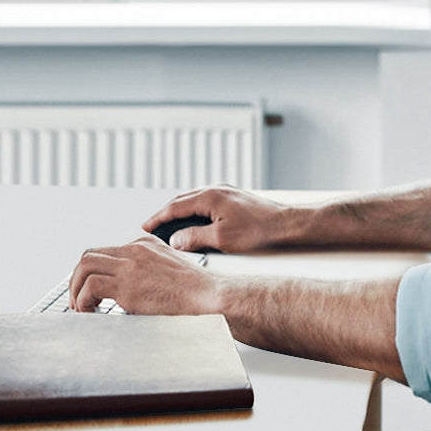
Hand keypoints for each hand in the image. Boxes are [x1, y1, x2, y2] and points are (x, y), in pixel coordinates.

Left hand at [70, 235, 222, 314]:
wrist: (210, 297)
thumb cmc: (196, 291)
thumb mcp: (169, 268)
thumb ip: (149, 270)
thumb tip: (131, 291)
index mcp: (144, 243)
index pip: (105, 251)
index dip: (91, 272)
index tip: (89, 290)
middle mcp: (134, 249)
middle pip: (89, 255)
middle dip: (77, 278)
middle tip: (78, 300)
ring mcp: (130, 264)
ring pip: (84, 266)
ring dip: (76, 289)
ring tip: (81, 309)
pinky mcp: (128, 285)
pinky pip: (91, 287)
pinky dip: (84, 301)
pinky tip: (91, 314)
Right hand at [141, 186, 298, 252]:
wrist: (285, 223)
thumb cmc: (258, 230)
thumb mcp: (222, 239)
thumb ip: (195, 238)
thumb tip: (176, 241)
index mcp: (209, 197)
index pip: (174, 207)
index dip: (157, 218)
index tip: (145, 227)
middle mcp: (215, 190)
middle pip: (181, 200)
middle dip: (164, 214)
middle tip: (152, 226)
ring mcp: (224, 192)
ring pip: (193, 200)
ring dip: (179, 211)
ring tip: (168, 225)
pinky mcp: (232, 198)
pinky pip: (204, 201)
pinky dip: (192, 210)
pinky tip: (193, 221)